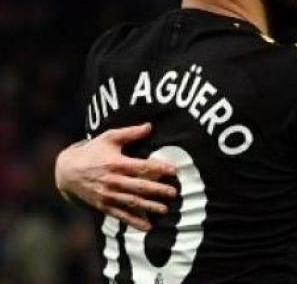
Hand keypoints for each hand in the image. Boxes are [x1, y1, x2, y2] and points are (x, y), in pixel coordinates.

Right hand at [55, 123, 177, 230]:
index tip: (174, 170)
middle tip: (173, 193)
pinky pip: (120, 215)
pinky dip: (133, 222)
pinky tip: (147, 227)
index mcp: (115, 163)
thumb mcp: (109, 137)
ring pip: (131, 202)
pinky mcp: (103, 205)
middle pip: (138, 186)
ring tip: (165, 209)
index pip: (141, 167)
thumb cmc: (92, 151)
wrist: (67, 171)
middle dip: (157, 190)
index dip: (158, 168)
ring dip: (149, 207)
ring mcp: (107, 195)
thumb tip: (150, 125)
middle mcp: (112, 181)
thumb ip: (130, 132)